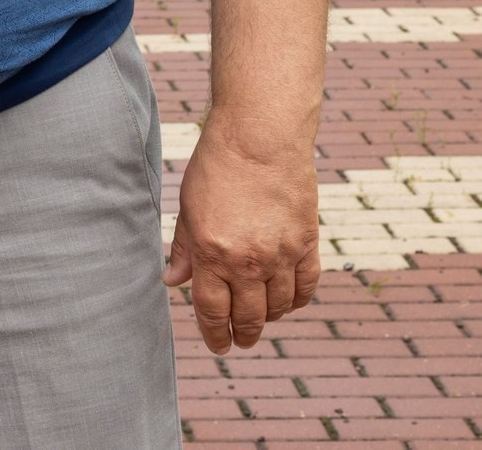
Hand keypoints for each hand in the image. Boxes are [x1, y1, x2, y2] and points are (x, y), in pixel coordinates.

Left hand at [162, 117, 319, 352]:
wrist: (260, 136)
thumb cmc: (217, 166)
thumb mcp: (189, 207)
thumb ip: (185, 249)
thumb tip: (173, 282)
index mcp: (213, 253)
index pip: (212, 311)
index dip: (214, 334)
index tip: (218, 345)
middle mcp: (249, 261)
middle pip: (248, 317)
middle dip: (242, 335)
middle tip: (240, 341)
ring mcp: (282, 254)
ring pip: (279, 307)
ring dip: (268, 318)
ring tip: (260, 318)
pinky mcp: (308, 242)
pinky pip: (307, 286)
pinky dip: (297, 300)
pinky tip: (287, 301)